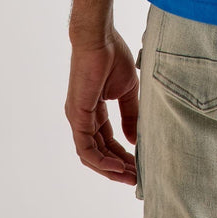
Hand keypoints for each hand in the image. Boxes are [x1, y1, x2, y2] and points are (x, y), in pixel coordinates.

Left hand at [65, 30, 138, 184]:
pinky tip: (117, 166)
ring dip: (111, 168)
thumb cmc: (112, 56)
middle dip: (118, 167)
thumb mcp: (127, 90)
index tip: (139, 165)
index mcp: (94, 111)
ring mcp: (78, 118)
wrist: (100, 39)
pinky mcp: (77, 116)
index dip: (122, 154)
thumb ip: (130, 115)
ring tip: (130, 176)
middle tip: (137, 178)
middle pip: (100, 152)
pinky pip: (87, 147)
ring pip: (92, 154)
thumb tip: (134, 140)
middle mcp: (83, 118)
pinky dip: (101, 160)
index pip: (107, 140)